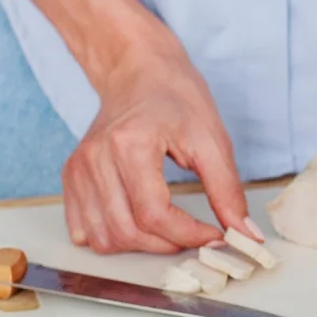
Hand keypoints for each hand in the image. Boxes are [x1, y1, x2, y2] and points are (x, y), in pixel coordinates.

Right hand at [61, 39, 255, 254]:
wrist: (138, 70)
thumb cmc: (176, 97)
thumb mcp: (212, 140)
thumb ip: (227, 191)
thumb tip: (245, 234)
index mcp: (129, 145)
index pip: (154, 214)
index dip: (189, 235)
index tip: (216, 236)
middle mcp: (95, 159)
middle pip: (127, 231)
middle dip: (169, 244)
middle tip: (197, 234)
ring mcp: (78, 169)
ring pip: (104, 238)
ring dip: (142, 246)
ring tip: (170, 230)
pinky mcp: (71, 177)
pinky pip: (84, 229)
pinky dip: (113, 238)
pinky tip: (138, 225)